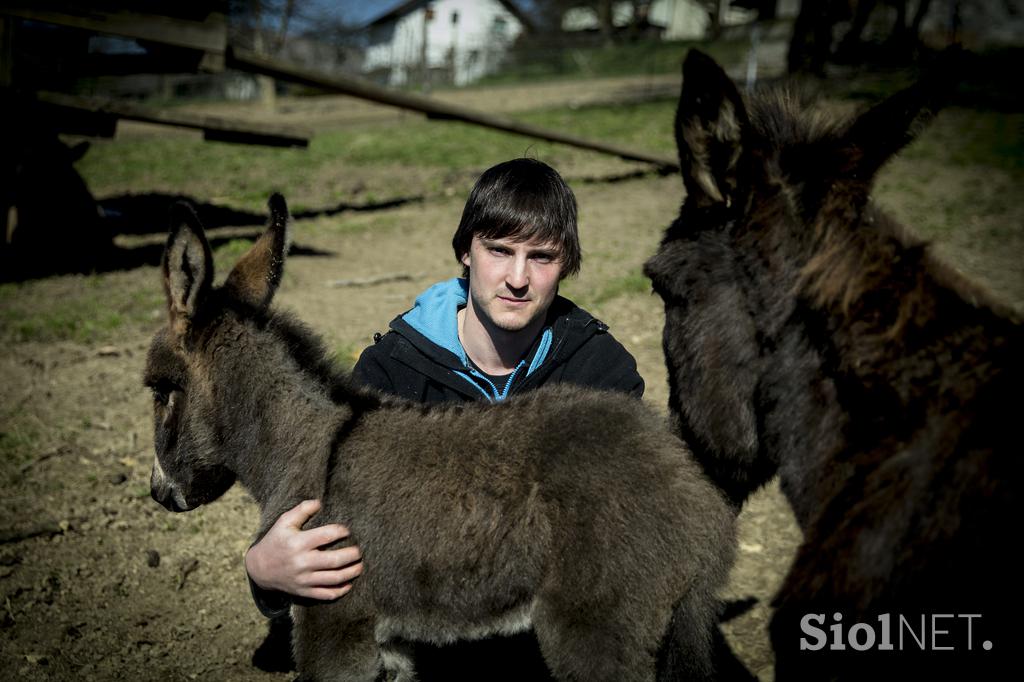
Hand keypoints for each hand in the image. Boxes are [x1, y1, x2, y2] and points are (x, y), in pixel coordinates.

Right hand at [245, 499, 362, 599]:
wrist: (259, 569)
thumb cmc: (275, 541)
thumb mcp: (284, 522)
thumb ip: (301, 510)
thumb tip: (319, 502)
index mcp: (298, 543)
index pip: (326, 536)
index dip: (341, 531)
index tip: (348, 530)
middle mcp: (302, 562)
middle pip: (334, 560)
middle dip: (352, 555)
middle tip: (360, 551)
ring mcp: (304, 579)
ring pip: (334, 579)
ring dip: (351, 573)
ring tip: (360, 566)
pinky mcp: (304, 592)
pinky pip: (326, 594)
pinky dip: (340, 590)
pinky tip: (349, 584)